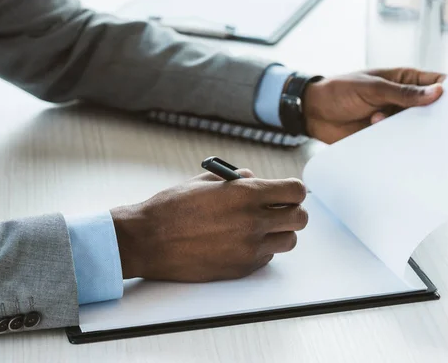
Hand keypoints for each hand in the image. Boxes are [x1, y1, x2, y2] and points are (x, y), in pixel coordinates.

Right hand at [110, 170, 307, 281]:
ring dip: (280, 232)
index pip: (296, 191)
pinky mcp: (240, 268)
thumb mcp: (205, 182)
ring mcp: (248, 248)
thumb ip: (237, 180)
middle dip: (292, 212)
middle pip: (300, 219)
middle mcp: (252, 222)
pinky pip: (267, 257)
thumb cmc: (171, 208)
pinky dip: (262, 249)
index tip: (287, 192)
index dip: (294, 191)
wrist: (146, 241)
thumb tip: (255, 179)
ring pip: (289, 241)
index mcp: (245, 194)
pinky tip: (242, 242)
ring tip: (260, 227)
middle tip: (278, 210)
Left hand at [303, 68, 445, 143]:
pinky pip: (400, 143)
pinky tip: (403, 149)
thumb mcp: (372, 88)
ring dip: (417, 134)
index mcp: (405, 80)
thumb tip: (438, 92)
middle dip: (439, 118)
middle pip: (431, 110)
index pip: (437, 83)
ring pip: (417, 129)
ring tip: (422, 141)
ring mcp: (394, 120)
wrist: (313, 112)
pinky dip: (402, 146)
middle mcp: (403, 101)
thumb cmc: (340, 90)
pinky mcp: (383, 137)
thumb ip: (403, 93)